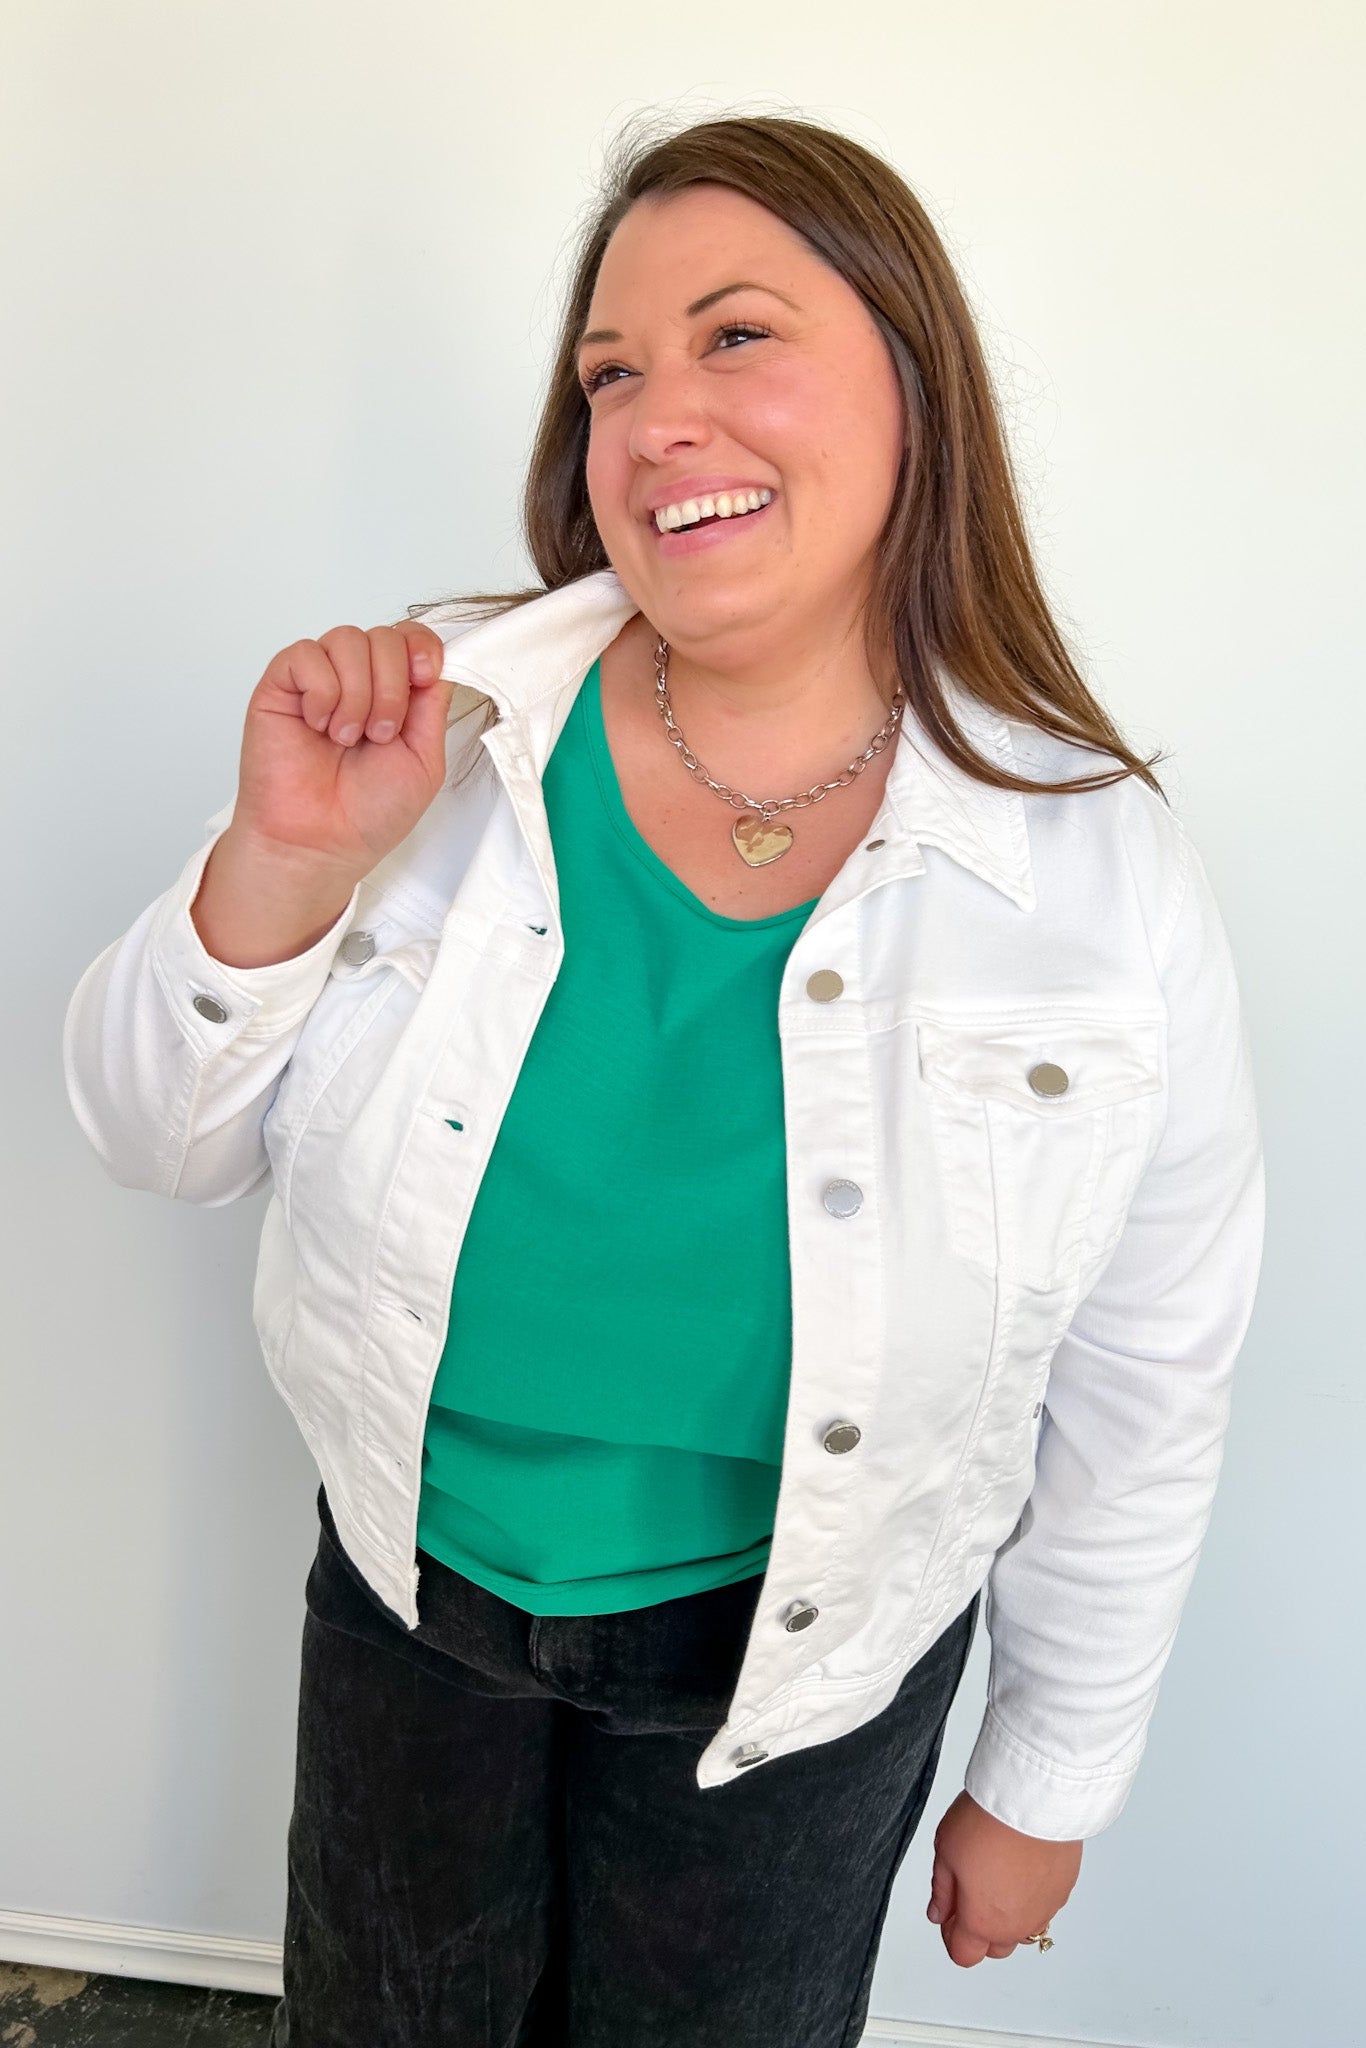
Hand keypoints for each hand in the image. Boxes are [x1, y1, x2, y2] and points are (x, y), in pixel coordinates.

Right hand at [230, 621, 455, 882]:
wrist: (321, 844)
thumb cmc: (368, 813)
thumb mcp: (425, 760)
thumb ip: (432, 706)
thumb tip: (438, 661)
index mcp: (393, 694)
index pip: (410, 638)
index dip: (422, 647)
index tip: (425, 677)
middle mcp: (356, 681)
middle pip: (384, 636)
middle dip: (392, 685)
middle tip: (381, 734)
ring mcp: (318, 680)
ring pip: (347, 639)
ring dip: (358, 692)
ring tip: (347, 738)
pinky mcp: (281, 685)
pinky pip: (306, 654)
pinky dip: (322, 690)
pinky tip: (319, 725)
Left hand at [926, 1792, 1081, 1966]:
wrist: (1034, 1798)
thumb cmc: (989, 1821)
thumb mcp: (946, 1852)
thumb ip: (942, 1890)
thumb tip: (938, 1912)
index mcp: (983, 1922)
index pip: (964, 1955)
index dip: (950, 1935)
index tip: (948, 1912)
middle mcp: (1016, 1925)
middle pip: (995, 1948)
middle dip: (979, 1930)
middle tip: (970, 1893)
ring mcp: (1043, 1910)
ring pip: (1022, 1931)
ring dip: (1007, 1917)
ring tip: (997, 1878)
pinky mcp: (1062, 1891)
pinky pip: (1043, 1908)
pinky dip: (1030, 1898)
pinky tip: (1020, 1869)